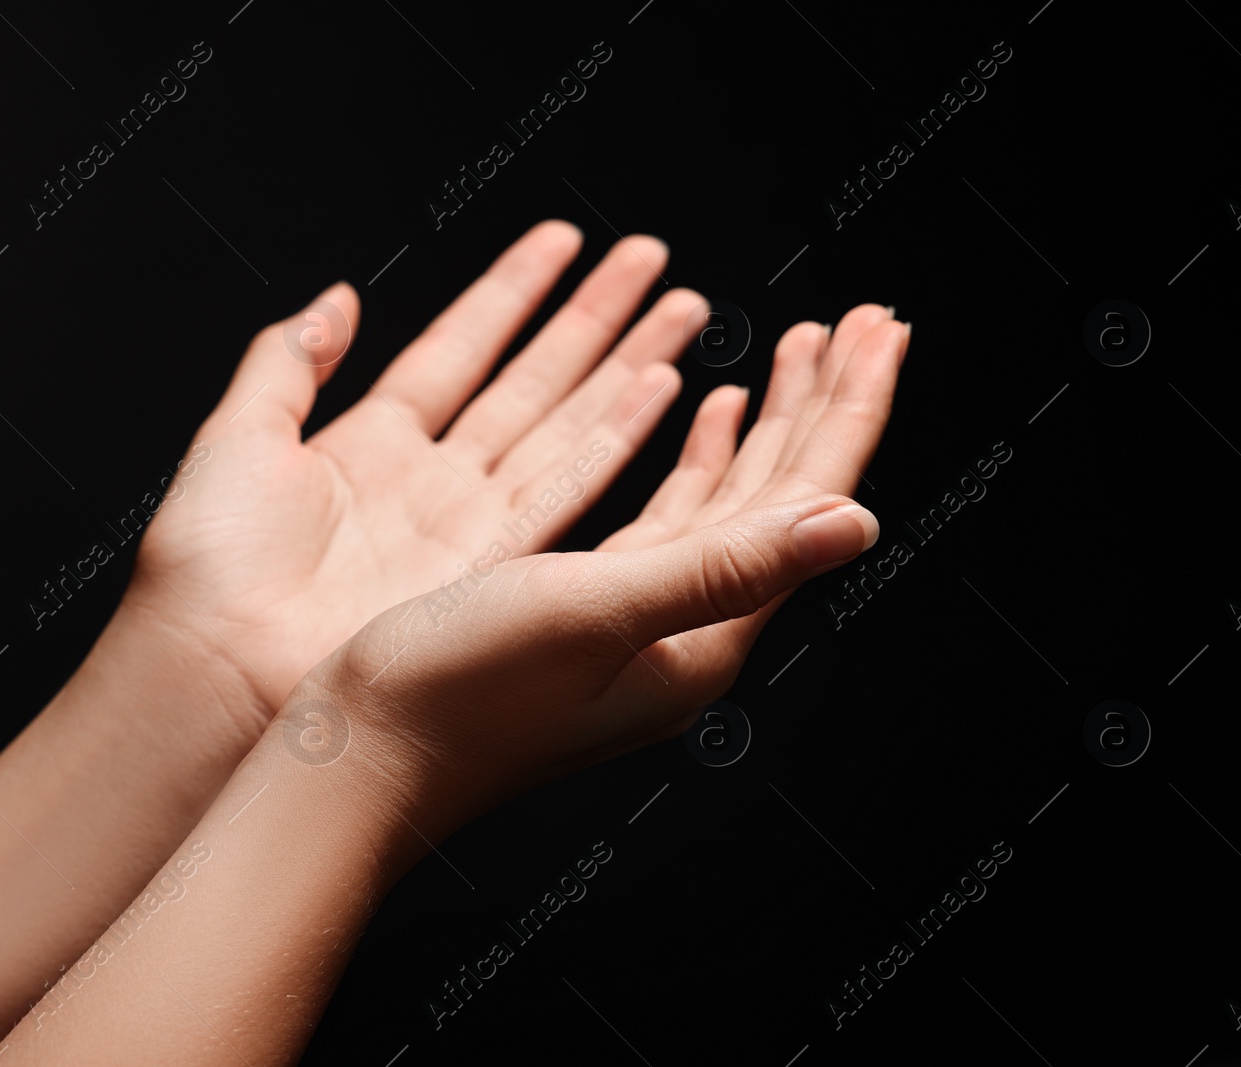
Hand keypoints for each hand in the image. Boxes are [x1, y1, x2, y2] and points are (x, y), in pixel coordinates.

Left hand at [123, 220, 706, 746]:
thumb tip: (335, 298)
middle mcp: (429, 484)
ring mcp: (466, 528)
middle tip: (646, 260)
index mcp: (366, 446)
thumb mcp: (235, 439)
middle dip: (591, 317)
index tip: (559, 244)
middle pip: (529, 380)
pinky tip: (657, 390)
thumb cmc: (209, 574)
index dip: (511, 292)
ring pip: (563, 425)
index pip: (458, 347)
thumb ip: (289, 362)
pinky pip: (568, 489)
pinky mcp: (491, 571)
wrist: (221, 672)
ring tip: (677, 309)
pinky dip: (615, 438)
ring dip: (622, 366)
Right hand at [279, 306, 909, 847]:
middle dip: (824, 400)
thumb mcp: (594, 612)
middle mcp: (689, 627)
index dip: (848, 407)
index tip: (878, 327)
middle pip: (786, 494)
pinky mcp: (594, 606)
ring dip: (768, 420)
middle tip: (861, 322)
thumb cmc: (459, 693)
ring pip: (733, 497)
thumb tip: (856, 524)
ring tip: (794, 353)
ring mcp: (645, 618)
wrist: (363, 754)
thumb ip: (724, 566)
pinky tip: (701, 417)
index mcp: (707, 633)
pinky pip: (675, 514)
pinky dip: (698, 456)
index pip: (808, 499)